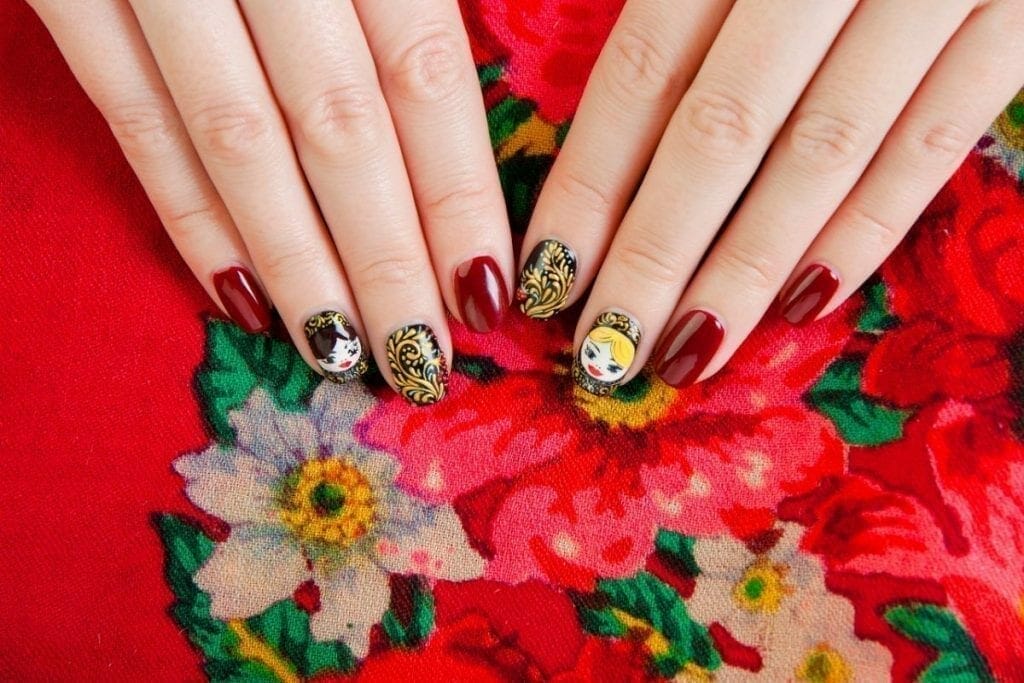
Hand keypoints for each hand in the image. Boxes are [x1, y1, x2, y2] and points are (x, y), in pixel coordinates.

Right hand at [30, 0, 512, 405]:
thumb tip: (480, 72)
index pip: (424, 75)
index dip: (458, 194)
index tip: (489, 291)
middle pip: (339, 129)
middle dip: (385, 257)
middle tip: (423, 362)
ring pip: (236, 140)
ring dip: (296, 260)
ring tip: (344, 353)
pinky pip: (133, 117)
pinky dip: (187, 214)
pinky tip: (240, 296)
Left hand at [515, 0, 1023, 394]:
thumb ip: (679, 1)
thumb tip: (614, 127)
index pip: (644, 71)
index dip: (591, 185)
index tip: (545, 276)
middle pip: (722, 129)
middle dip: (655, 254)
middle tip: (605, 353)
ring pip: (823, 150)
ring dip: (746, 267)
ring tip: (686, 353)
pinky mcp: (1019, 17)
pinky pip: (936, 139)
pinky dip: (867, 227)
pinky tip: (802, 301)